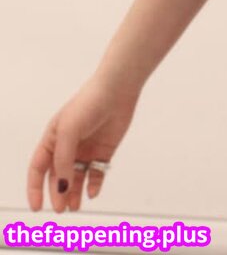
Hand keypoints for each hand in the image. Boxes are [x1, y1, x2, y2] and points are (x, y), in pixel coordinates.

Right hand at [27, 72, 140, 213]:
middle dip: (58, 193)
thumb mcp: (68, 133)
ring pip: (77, 178)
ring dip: (75, 193)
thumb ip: (62, 162)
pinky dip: (94, 184)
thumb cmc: (88, 104)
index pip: (38, 168)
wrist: (118, 90)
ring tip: (75, 206)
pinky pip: (96, 173)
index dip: (35, 188)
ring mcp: (86, 149)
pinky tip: (93, 192)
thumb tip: (61, 188)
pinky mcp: (103, 151)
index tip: (38, 206)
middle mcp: (68, 146)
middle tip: (61, 209)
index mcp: (53, 139)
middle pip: (58, 176)